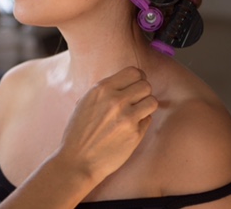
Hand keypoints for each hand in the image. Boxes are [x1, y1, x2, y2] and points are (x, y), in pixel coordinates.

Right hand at [56, 66, 157, 183]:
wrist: (78, 160)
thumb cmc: (78, 132)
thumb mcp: (85, 102)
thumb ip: (105, 91)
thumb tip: (124, 83)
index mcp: (102, 89)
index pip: (133, 71)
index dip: (138, 77)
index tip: (136, 84)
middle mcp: (116, 100)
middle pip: (146, 85)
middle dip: (143, 92)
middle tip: (136, 100)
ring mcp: (127, 117)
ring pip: (152, 101)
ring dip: (146, 106)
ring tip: (137, 112)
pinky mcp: (135, 134)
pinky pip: (149, 119)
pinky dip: (143, 121)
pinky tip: (130, 127)